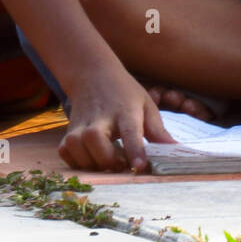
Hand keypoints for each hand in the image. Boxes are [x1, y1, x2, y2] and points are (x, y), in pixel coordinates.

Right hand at [58, 71, 175, 172]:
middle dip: (106, 159)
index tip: (139, 167)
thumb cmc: (125, 93)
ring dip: (91, 162)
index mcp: (125, 110)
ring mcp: (81, 123)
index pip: (130, 132)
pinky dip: (76, 160)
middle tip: (121, 164)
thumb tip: (175, 151)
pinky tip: (91, 159)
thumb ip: (158, 131)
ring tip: (106, 162)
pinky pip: (65, 151)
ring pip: (76, 146)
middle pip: (95, 139)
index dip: (134, 150)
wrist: (93, 75)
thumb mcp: (146, 105)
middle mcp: (100, 117)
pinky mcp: (69, 130)